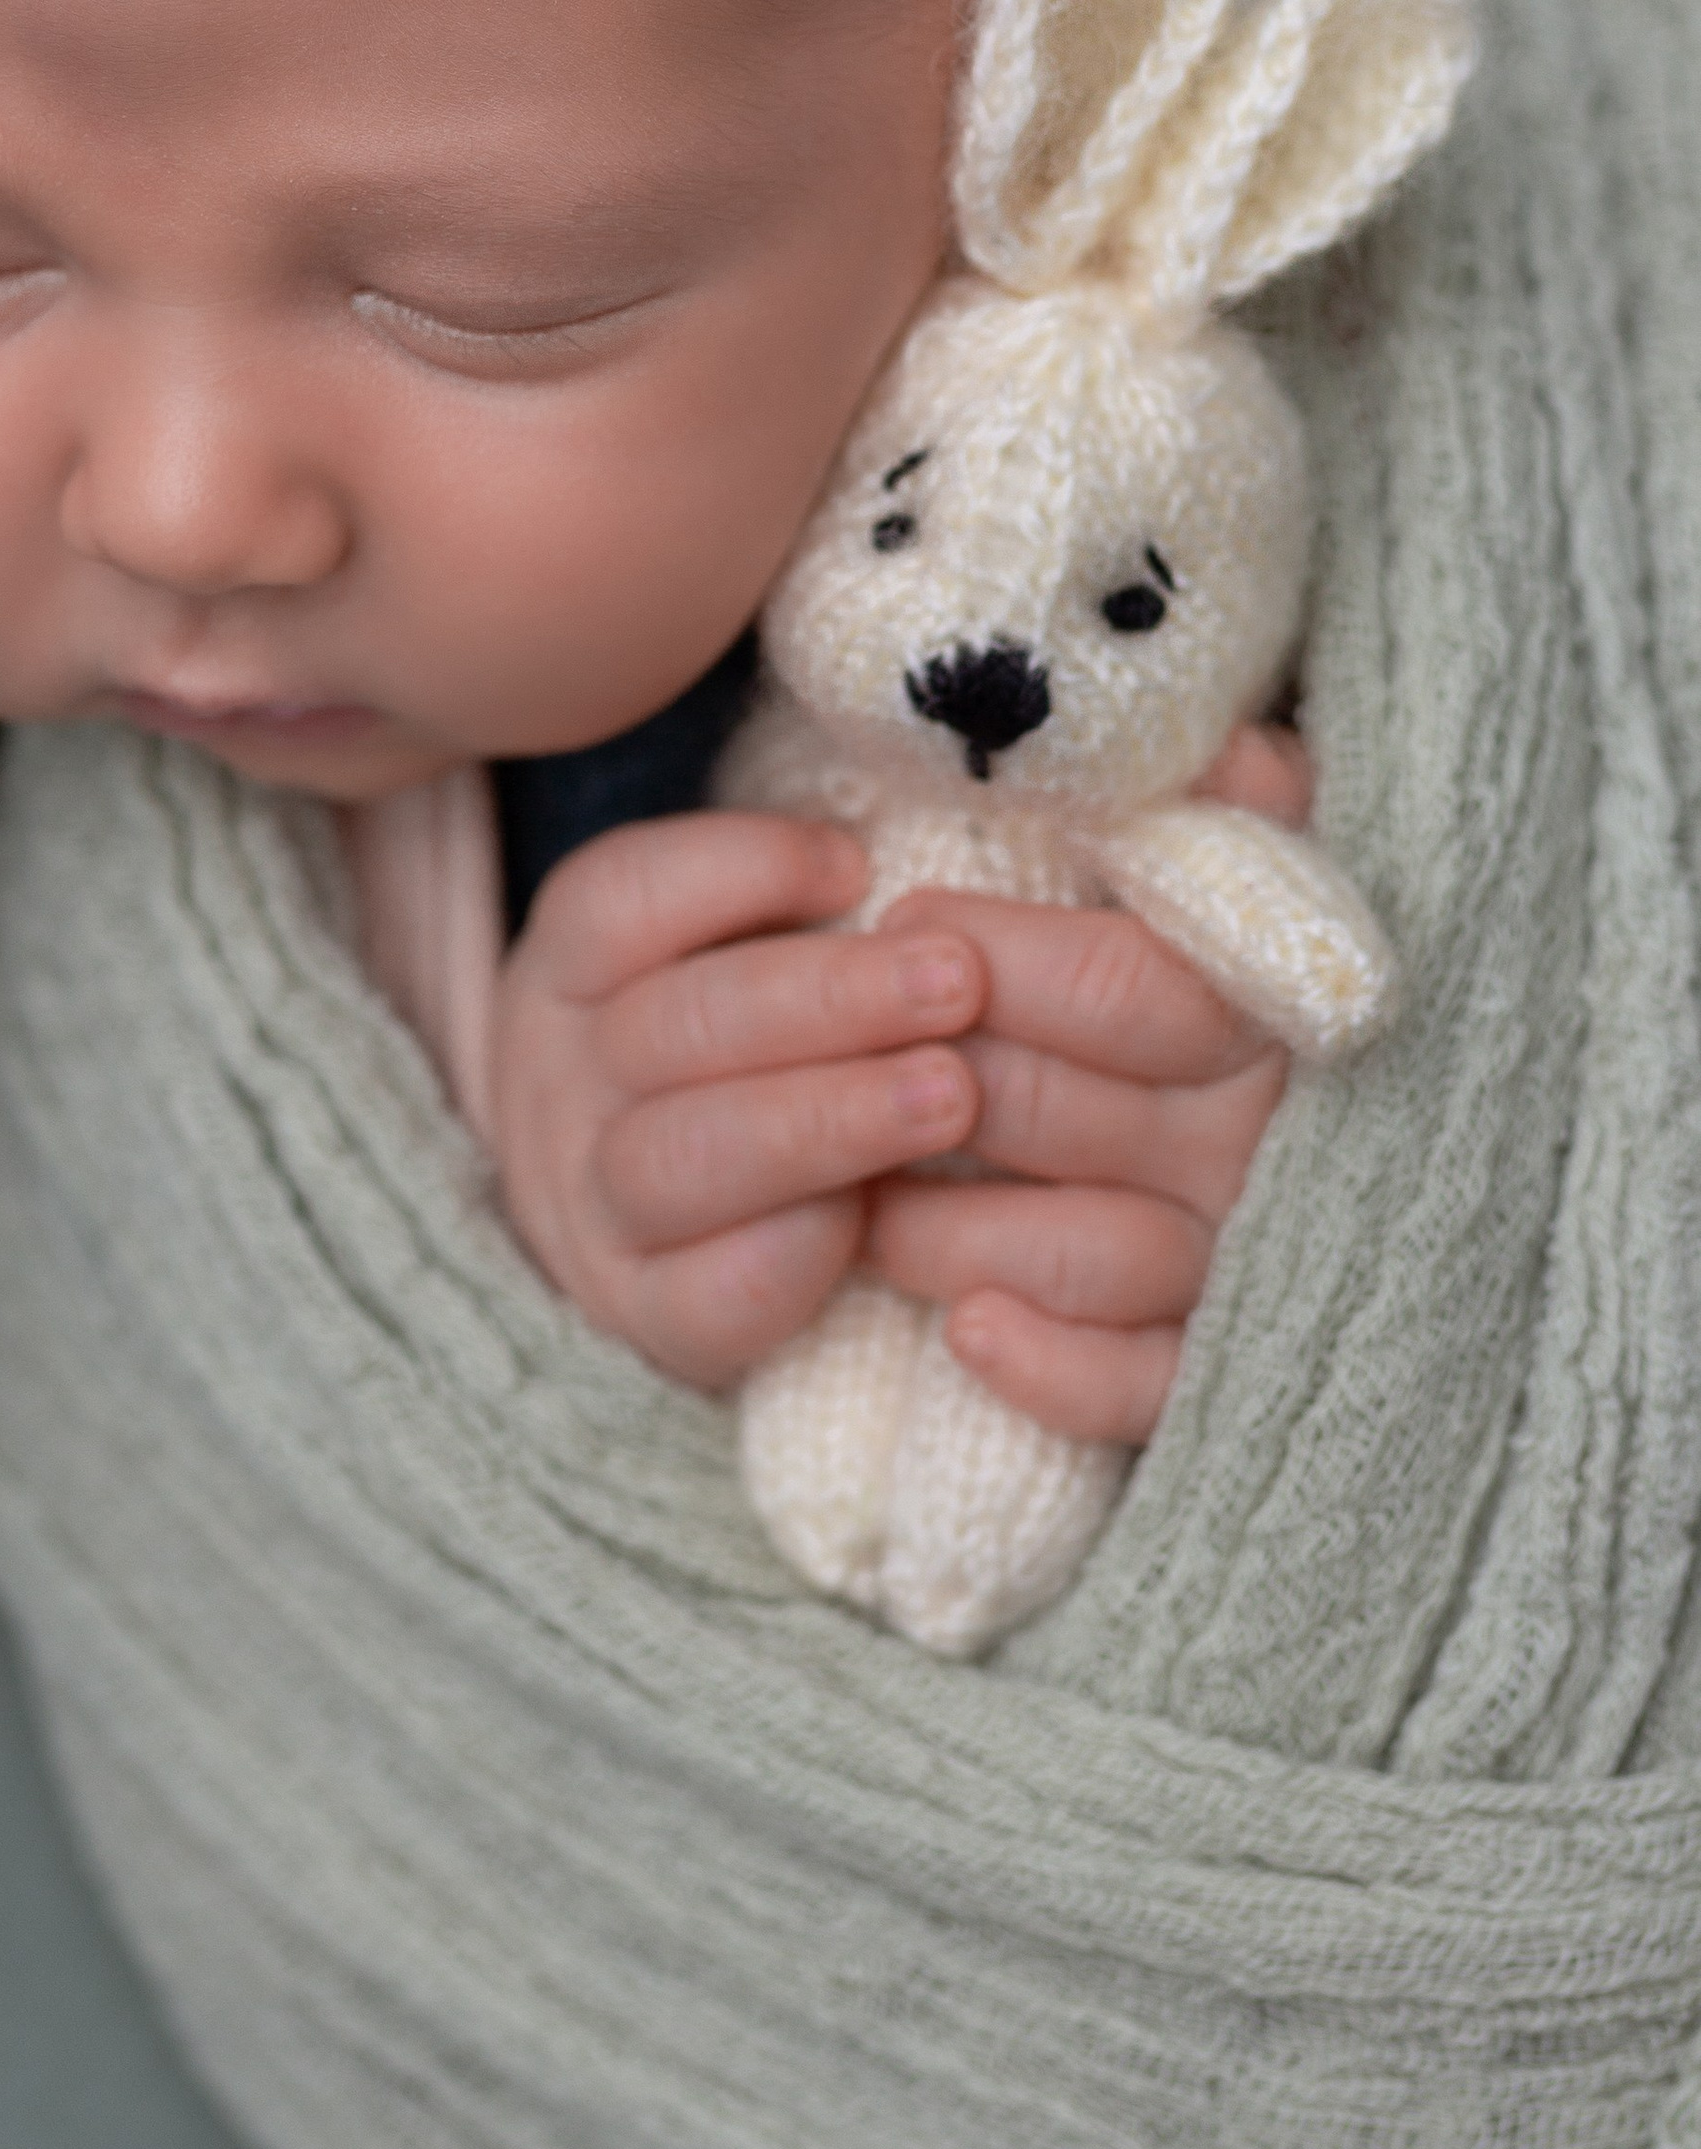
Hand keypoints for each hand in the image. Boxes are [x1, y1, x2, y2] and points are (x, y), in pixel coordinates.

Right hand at [486, 809, 985, 1390]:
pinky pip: (707, 1296)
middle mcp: (559, 1080)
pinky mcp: (643, 1316)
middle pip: (674, 1025)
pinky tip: (874, 1218)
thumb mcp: (725, 958)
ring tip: (952, 1095)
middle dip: (829, 997)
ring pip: (686, 1156)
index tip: (855, 868)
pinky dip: (793, 1254)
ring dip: (828, 1119)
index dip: (738, 870)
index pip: (619, 897)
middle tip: (958, 981)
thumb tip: (910, 880)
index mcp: (570, 968)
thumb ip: (793, 918)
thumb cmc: (729, 1053)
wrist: (646, 1229)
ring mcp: (590, 1206)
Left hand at [860, 719, 1306, 1441]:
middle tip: (861, 1064)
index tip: (905, 921)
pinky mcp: (1230, 1367)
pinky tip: (965, 1336)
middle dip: (944, 1085)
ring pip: (1095, 1256)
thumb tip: (1239, 758)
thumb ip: (1236, 806)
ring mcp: (1251, 1257)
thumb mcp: (1235, 858)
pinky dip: (1057, 1370)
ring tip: (870, 1203)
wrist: (1287, 1109)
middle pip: (1073, 1115)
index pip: (1125, 987)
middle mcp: (1267, 1136)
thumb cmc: (1223, 955)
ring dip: (954, 1233)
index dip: (1000, 961)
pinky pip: (1150, 1390)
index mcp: (1269, 1006)